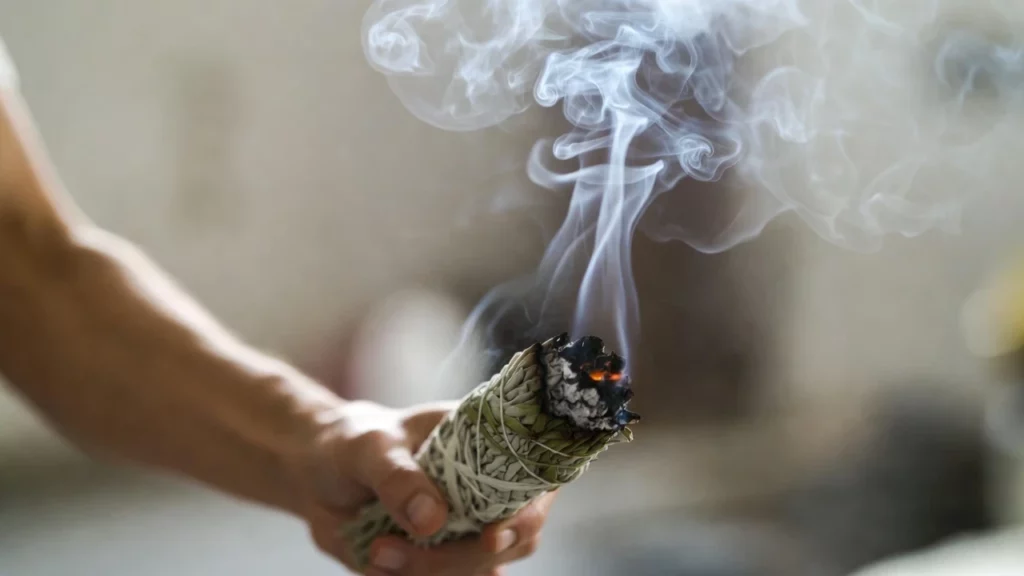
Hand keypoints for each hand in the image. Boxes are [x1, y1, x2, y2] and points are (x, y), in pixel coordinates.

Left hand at [293, 400, 556, 574]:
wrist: (320, 471)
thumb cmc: (354, 441)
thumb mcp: (369, 446)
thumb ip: (398, 477)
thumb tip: (433, 519)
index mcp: (489, 446)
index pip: (536, 481)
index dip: (526, 514)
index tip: (491, 537)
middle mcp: (490, 490)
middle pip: (512, 540)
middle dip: (460, 557)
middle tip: (392, 550)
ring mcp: (469, 528)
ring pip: (480, 570)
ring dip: (427, 571)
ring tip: (374, 551)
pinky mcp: (444, 558)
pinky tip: (374, 558)